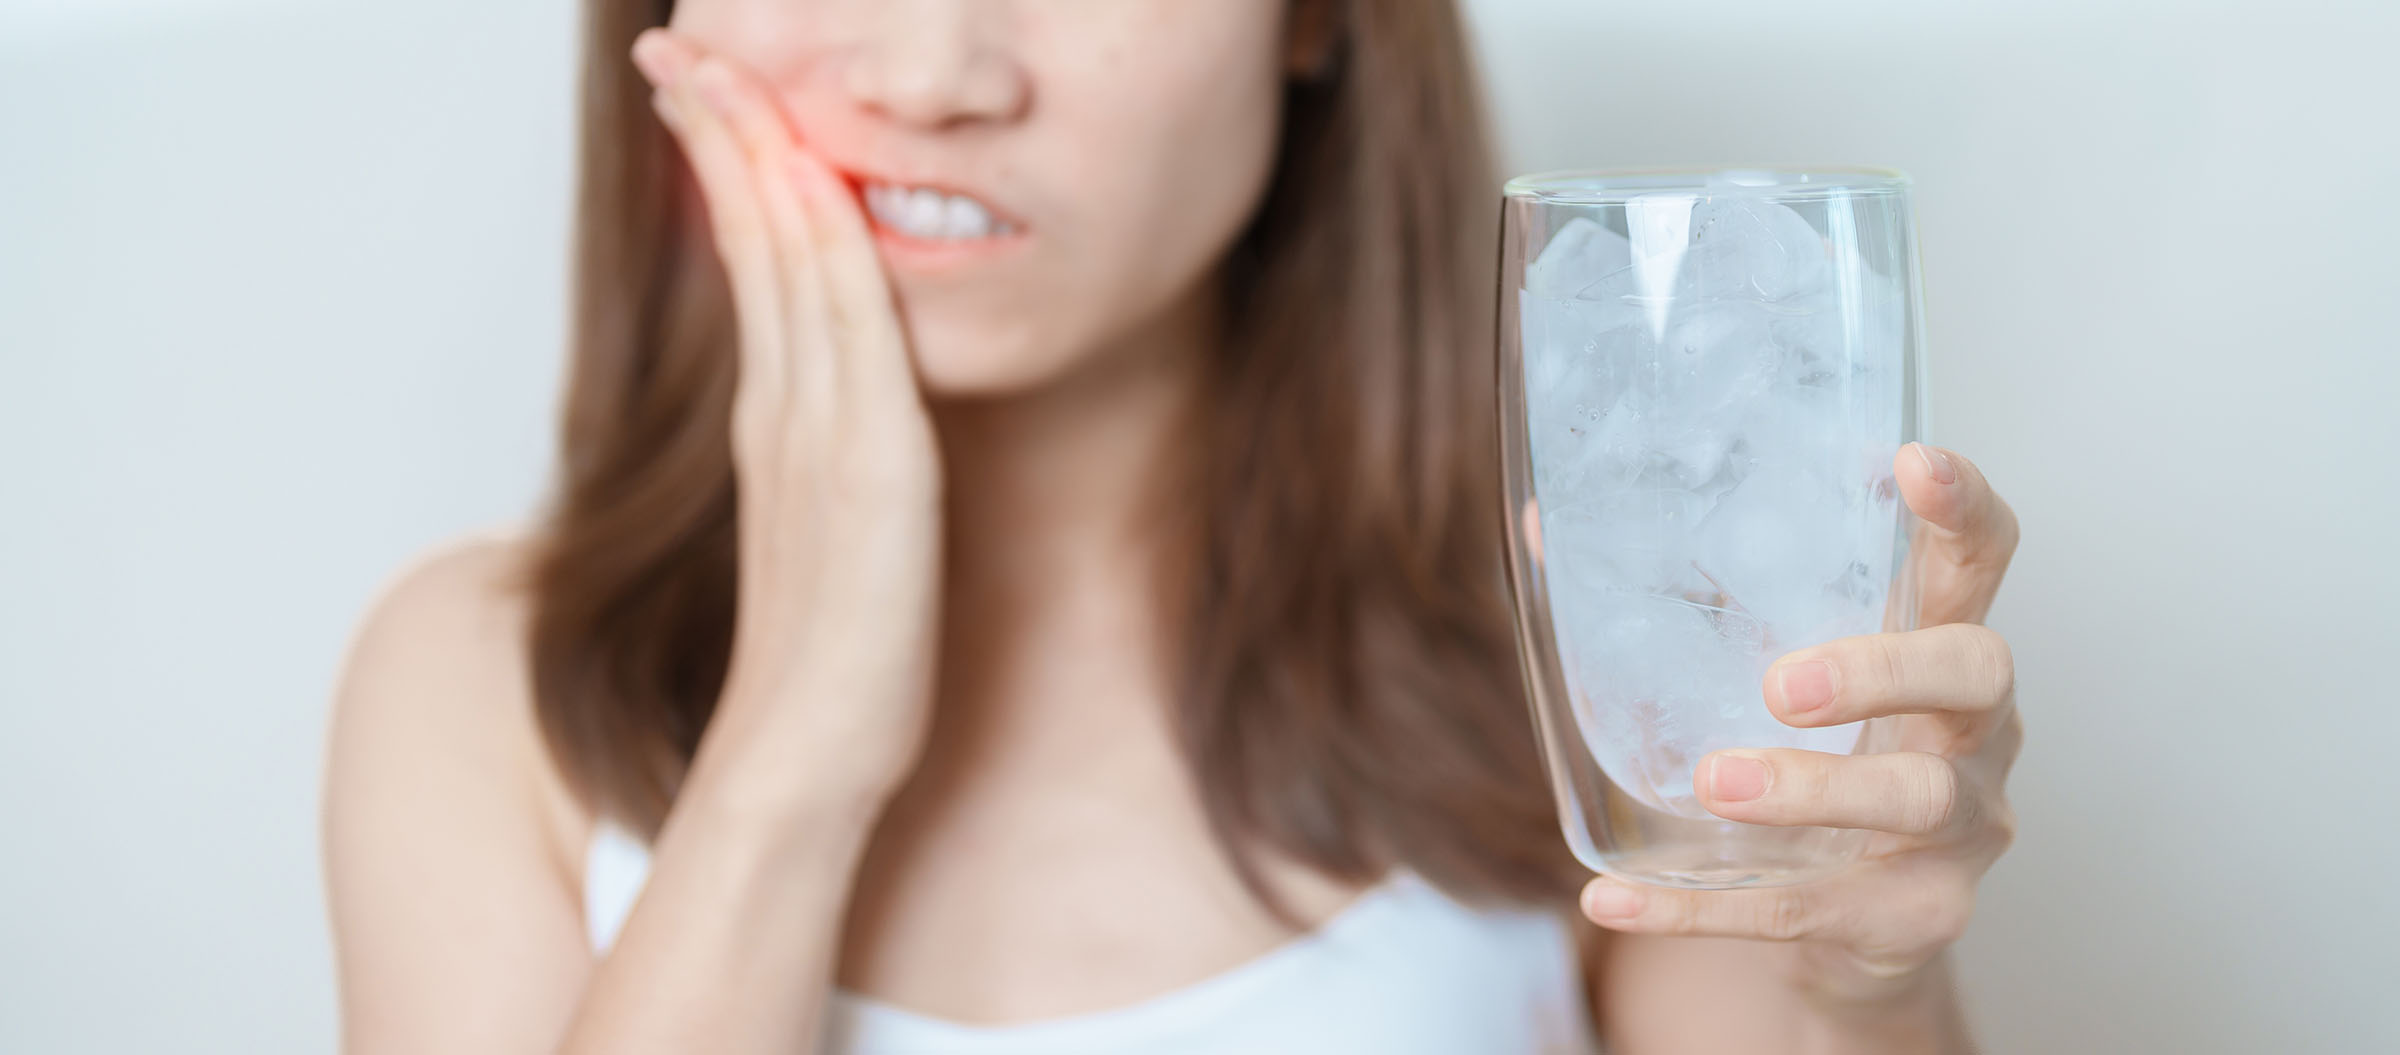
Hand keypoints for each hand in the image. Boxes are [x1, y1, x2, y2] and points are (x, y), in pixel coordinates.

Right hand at [632, 29, 943, 806]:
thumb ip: (829, 456)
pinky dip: (829, 252)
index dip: (730, 170)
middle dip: (723, 135)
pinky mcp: (872, 474)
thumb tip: (834, 408)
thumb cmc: (831, 660)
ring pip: (794, 269)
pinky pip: (850, 338)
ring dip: (765, 163)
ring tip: (724, 78)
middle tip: (677, 47)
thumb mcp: (832, 530)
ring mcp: (821, 436)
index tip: (703, 92)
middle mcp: (787, 410)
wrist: (807, 758)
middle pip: (758, 242)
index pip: (755, 263)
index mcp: (779, 418)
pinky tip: (820, 190)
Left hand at [1580, 443, 2022, 1003]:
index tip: (1913, 462)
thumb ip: (1686, 603)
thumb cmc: (1815, 758)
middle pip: (1974, 672)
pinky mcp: (1916, 918)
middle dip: (1882, 670)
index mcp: (1936, 643)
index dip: (1960, 509)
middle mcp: (1974, 729)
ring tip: (1712, 785)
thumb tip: (1544, 529)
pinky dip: (1703, 908)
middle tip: (1781, 684)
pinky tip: (1613, 896)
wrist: (1852, 925)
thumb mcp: (1766, 674)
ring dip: (1809, 791)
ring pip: (1914, 799)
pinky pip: (1810, 912)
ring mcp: (1961, 828)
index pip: (1977, 559)